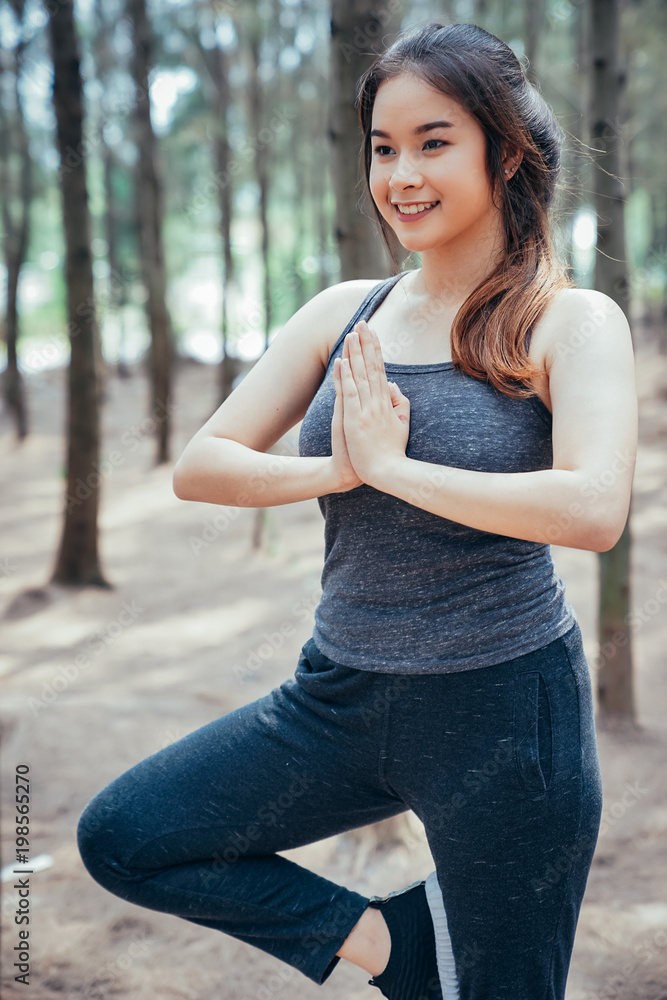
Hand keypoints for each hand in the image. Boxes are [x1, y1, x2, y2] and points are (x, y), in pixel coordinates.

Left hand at [334, 320, 410, 483]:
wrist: (388, 473)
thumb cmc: (392, 452)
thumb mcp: (402, 425)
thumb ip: (400, 404)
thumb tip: (393, 385)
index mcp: (387, 403)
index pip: (380, 370)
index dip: (375, 350)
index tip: (371, 333)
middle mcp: (378, 403)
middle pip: (371, 367)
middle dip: (366, 344)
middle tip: (362, 322)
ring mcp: (367, 411)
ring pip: (360, 376)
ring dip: (355, 354)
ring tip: (351, 333)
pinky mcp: (355, 420)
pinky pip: (350, 393)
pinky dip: (345, 377)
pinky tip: (342, 361)